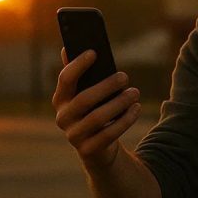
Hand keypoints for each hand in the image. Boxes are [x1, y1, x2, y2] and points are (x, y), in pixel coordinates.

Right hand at [52, 47, 141, 169]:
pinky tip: (136, 108)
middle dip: (106, 86)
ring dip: (119, 103)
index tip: (94, 52)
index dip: (78, 65)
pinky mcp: (88, 150)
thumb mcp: (87, 93)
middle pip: (84, 99)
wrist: (97, 147)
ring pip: (98, 118)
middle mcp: (63, 118)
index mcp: (60, 99)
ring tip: (135, 93)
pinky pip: (109, 134)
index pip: (65, 80)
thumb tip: (68, 48)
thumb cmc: (94, 111)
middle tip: (124, 77)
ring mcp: (74, 136)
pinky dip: (125, 120)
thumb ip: (79, 74)